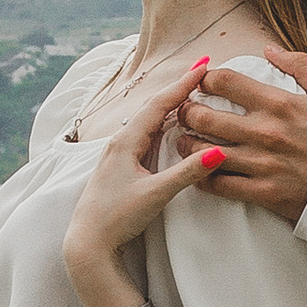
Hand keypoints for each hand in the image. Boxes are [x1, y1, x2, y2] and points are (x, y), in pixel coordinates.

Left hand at [61, 69, 224, 306]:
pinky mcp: (120, 165)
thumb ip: (187, 173)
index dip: (182, 84)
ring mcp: (118, 153)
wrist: (88, 241)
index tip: (203, 65)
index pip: (159, 104)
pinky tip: (170, 124)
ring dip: (170, 104)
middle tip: (201, 71)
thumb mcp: (156, 195)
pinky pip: (145, 134)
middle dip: (178, 89)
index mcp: (125, 142)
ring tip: (191, 90)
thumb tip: (218, 152)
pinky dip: (162, 123)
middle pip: (153, 107)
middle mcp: (119, 142)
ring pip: (148, 120)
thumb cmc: (117, 217)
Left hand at [181, 50, 306, 224]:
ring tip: (185, 140)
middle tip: (185, 111)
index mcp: (279, 104)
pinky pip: (217, 185)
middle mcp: (265, 132)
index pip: (225, 82)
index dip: (205, 79)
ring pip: (203, 152)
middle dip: (186, 111)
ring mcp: (261, 164)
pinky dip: (201, 176)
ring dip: (187, 144)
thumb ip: (300, 65)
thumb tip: (268, 48)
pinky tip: (198, 170)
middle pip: (204, 116)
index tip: (202, 83)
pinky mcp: (261, 192)